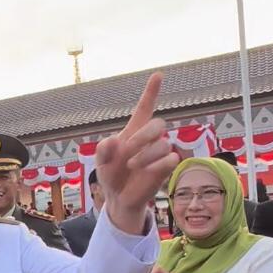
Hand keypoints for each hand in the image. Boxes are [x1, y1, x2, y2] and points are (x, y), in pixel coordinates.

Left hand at [95, 73, 178, 233]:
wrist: (117, 198)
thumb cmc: (110, 176)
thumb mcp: (100, 163)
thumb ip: (103, 150)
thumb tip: (113, 140)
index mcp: (133, 131)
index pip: (145, 108)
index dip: (151, 92)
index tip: (158, 75)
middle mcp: (148, 139)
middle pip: (158, 124)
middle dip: (143, 136)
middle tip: (128, 150)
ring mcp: (159, 153)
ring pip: (163, 144)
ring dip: (145, 155)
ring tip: (131, 166)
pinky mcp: (166, 167)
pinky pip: (171, 159)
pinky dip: (157, 165)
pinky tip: (147, 171)